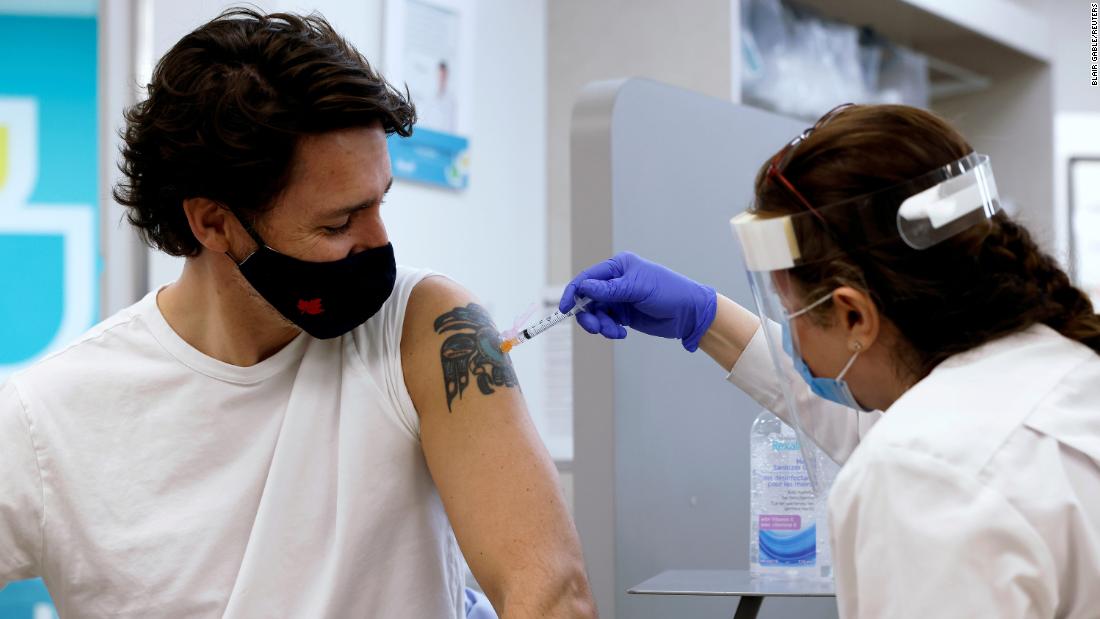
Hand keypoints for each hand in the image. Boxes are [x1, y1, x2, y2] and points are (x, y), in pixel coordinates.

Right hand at [559, 252, 716, 351]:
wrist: (690, 313)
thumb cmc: (669, 292)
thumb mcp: (638, 289)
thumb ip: (609, 290)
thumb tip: (583, 287)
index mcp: (618, 267)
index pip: (587, 278)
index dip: (573, 293)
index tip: (564, 309)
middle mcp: (615, 281)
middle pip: (587, 299)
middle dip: (588, 315)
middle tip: (595, 328)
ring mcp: (619, 299)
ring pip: (596, 313)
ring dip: (601, 325)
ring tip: (614, 332)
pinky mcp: (623, 315)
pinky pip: (606, 323)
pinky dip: (609, 330)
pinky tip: (622, 333)